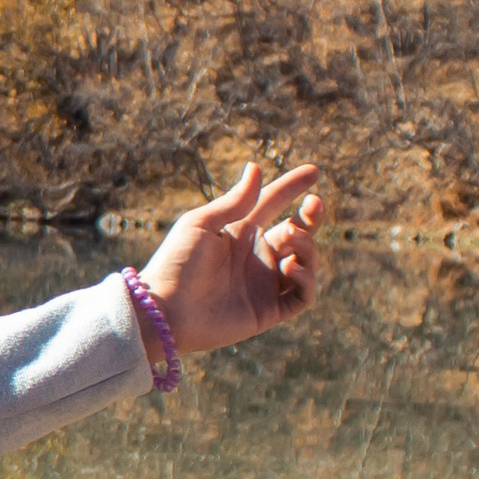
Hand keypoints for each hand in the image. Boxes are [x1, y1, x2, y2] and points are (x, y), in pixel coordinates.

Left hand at [138, 161, 322, 363]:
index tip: (314, 171)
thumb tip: (255, 167)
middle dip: (312, 218)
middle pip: (297, 233)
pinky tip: (290, 265)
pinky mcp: (268, 311)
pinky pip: (302, 295)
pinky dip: (306, 278)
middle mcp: (255, 257)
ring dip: (307, 245)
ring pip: (305, 261)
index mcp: (238, 232)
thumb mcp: (202, 224)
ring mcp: (263, 284)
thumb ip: (234, 201)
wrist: (165, 310)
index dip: (292, 188)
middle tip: (314, 204)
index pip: (272, 204)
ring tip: (289, 236)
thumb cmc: (176, 263)